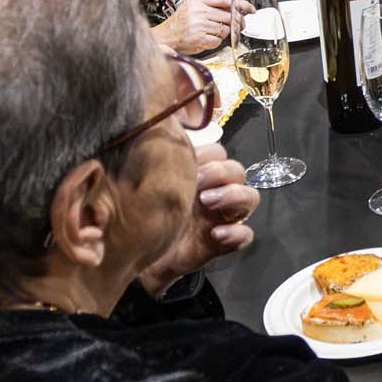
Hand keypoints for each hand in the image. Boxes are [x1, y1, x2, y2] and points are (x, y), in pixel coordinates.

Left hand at [138, 143, 257, 295]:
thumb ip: (157, 154)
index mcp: (196, 174)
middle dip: (221, 172)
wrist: (130, 255)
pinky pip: (246, 235)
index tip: (187, 161)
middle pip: (237, 171)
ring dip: (234, 196)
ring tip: (207, 202)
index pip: (219, 152)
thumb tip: (165, 126)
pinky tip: (215, 234)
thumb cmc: (138, 212)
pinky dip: (236, 233)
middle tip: (198, 182)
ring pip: (250, 197)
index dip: (209, 155)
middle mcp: (213, 191)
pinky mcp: (222, 243)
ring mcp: (220, 216)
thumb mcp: (144, 178)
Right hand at [157, 0, 241, 53]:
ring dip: (223, 33)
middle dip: (236, 22)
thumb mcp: (196, 4)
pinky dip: (216, 42)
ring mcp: (199, 26)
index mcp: (198, 0)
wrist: (166, 36)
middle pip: (229, 16)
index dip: (241, 5)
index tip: (251, 9)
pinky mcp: (199, 40)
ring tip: (213, 32)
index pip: (226, 0)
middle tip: (238, 25)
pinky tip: (208, 39)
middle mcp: (199, 12)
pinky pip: (219, 41)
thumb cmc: (182, 20)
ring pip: (225, 29)